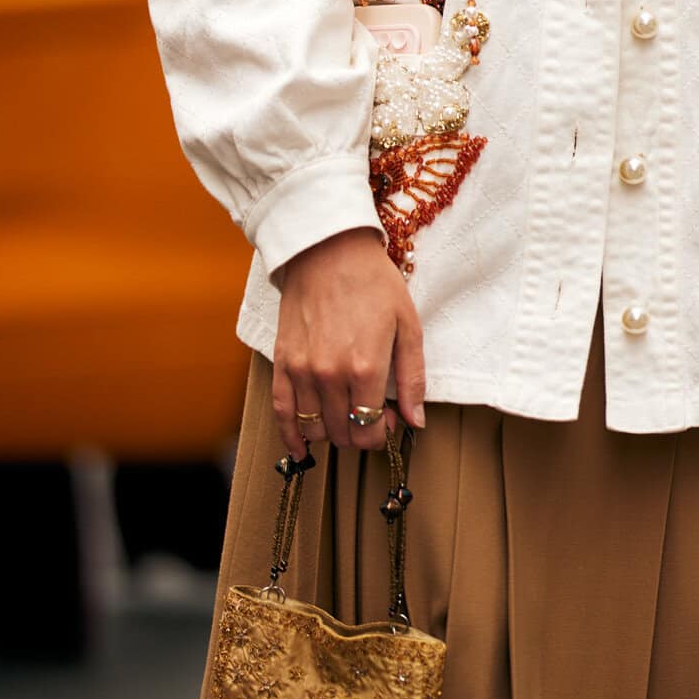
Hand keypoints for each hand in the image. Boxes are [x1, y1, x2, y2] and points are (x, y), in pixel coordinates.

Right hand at [270, 226, 426, 459]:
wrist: (328, 250)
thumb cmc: (374, 283)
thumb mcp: (408, 324)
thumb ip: (412, 378)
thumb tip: (416, 422)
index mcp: (366, 369)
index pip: (370, 429)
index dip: (382, 434)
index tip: (389, 423)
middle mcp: (331, 376)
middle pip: (343, 433)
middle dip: (360, 434)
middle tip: (370, 417)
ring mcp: (303, 371)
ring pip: (315, 428)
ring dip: (332, 433)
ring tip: (343, 419)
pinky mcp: (283, 363)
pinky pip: (281, 412)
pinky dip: (290, 436)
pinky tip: (300, 448)